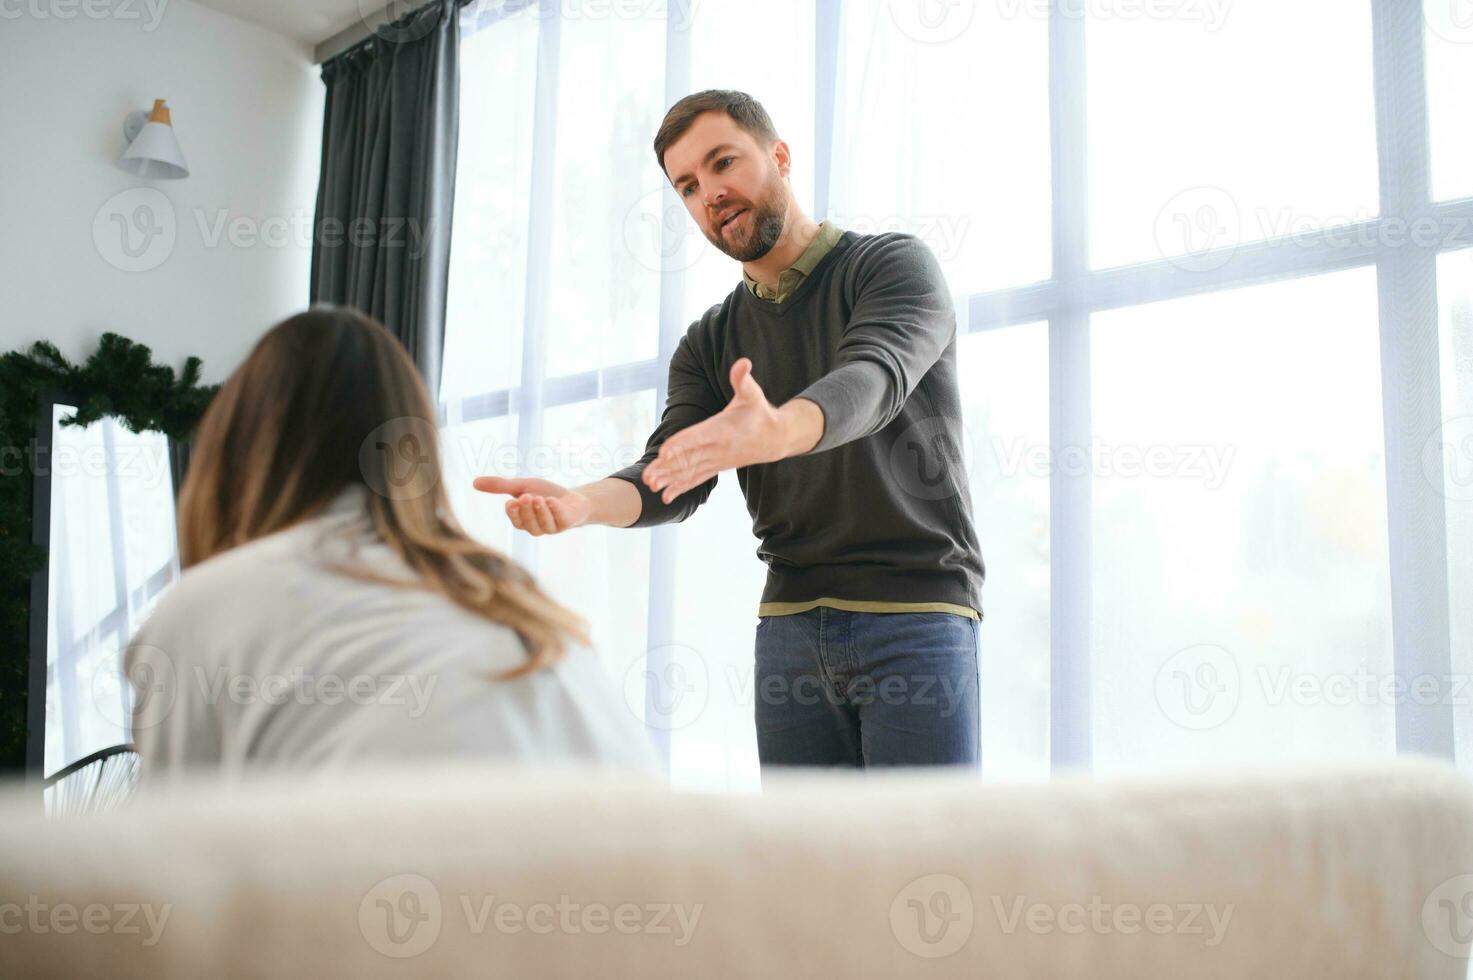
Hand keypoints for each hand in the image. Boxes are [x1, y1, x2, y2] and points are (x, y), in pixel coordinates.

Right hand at [472, 476, 591, 535]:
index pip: (515, 520)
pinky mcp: (566, 524)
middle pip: (528, 523)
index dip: (513, 513)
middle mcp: (536, 527)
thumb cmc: (545, 494)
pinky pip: (560, 520)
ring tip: (539, 498)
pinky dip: (555, 509)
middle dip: (526, 510)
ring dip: (540, 511)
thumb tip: (474, 482)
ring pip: (543, 524)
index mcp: (523, 520)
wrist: (573, 499)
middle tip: (526, 496)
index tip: (511, 501)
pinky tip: (552, 500)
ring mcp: (552, 527)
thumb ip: (500, 486)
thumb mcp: (522, 486)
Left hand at [642, 358, 790, 504]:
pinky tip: (666, 497)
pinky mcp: (716, 467)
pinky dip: (681, 487)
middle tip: (647, 478)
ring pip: (690, 472)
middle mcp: (717, 448)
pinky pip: (696, 479)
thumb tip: (743, 362)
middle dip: (667, 468)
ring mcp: (716, 460)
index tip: (664, 451)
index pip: (698, 437)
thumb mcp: (753, 394)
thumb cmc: (760, 413)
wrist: (776, 439)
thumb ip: (743, 379)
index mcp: (722, 430)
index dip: (681, 444)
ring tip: (650, 486)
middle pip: (689, 459)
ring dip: (669, 480)